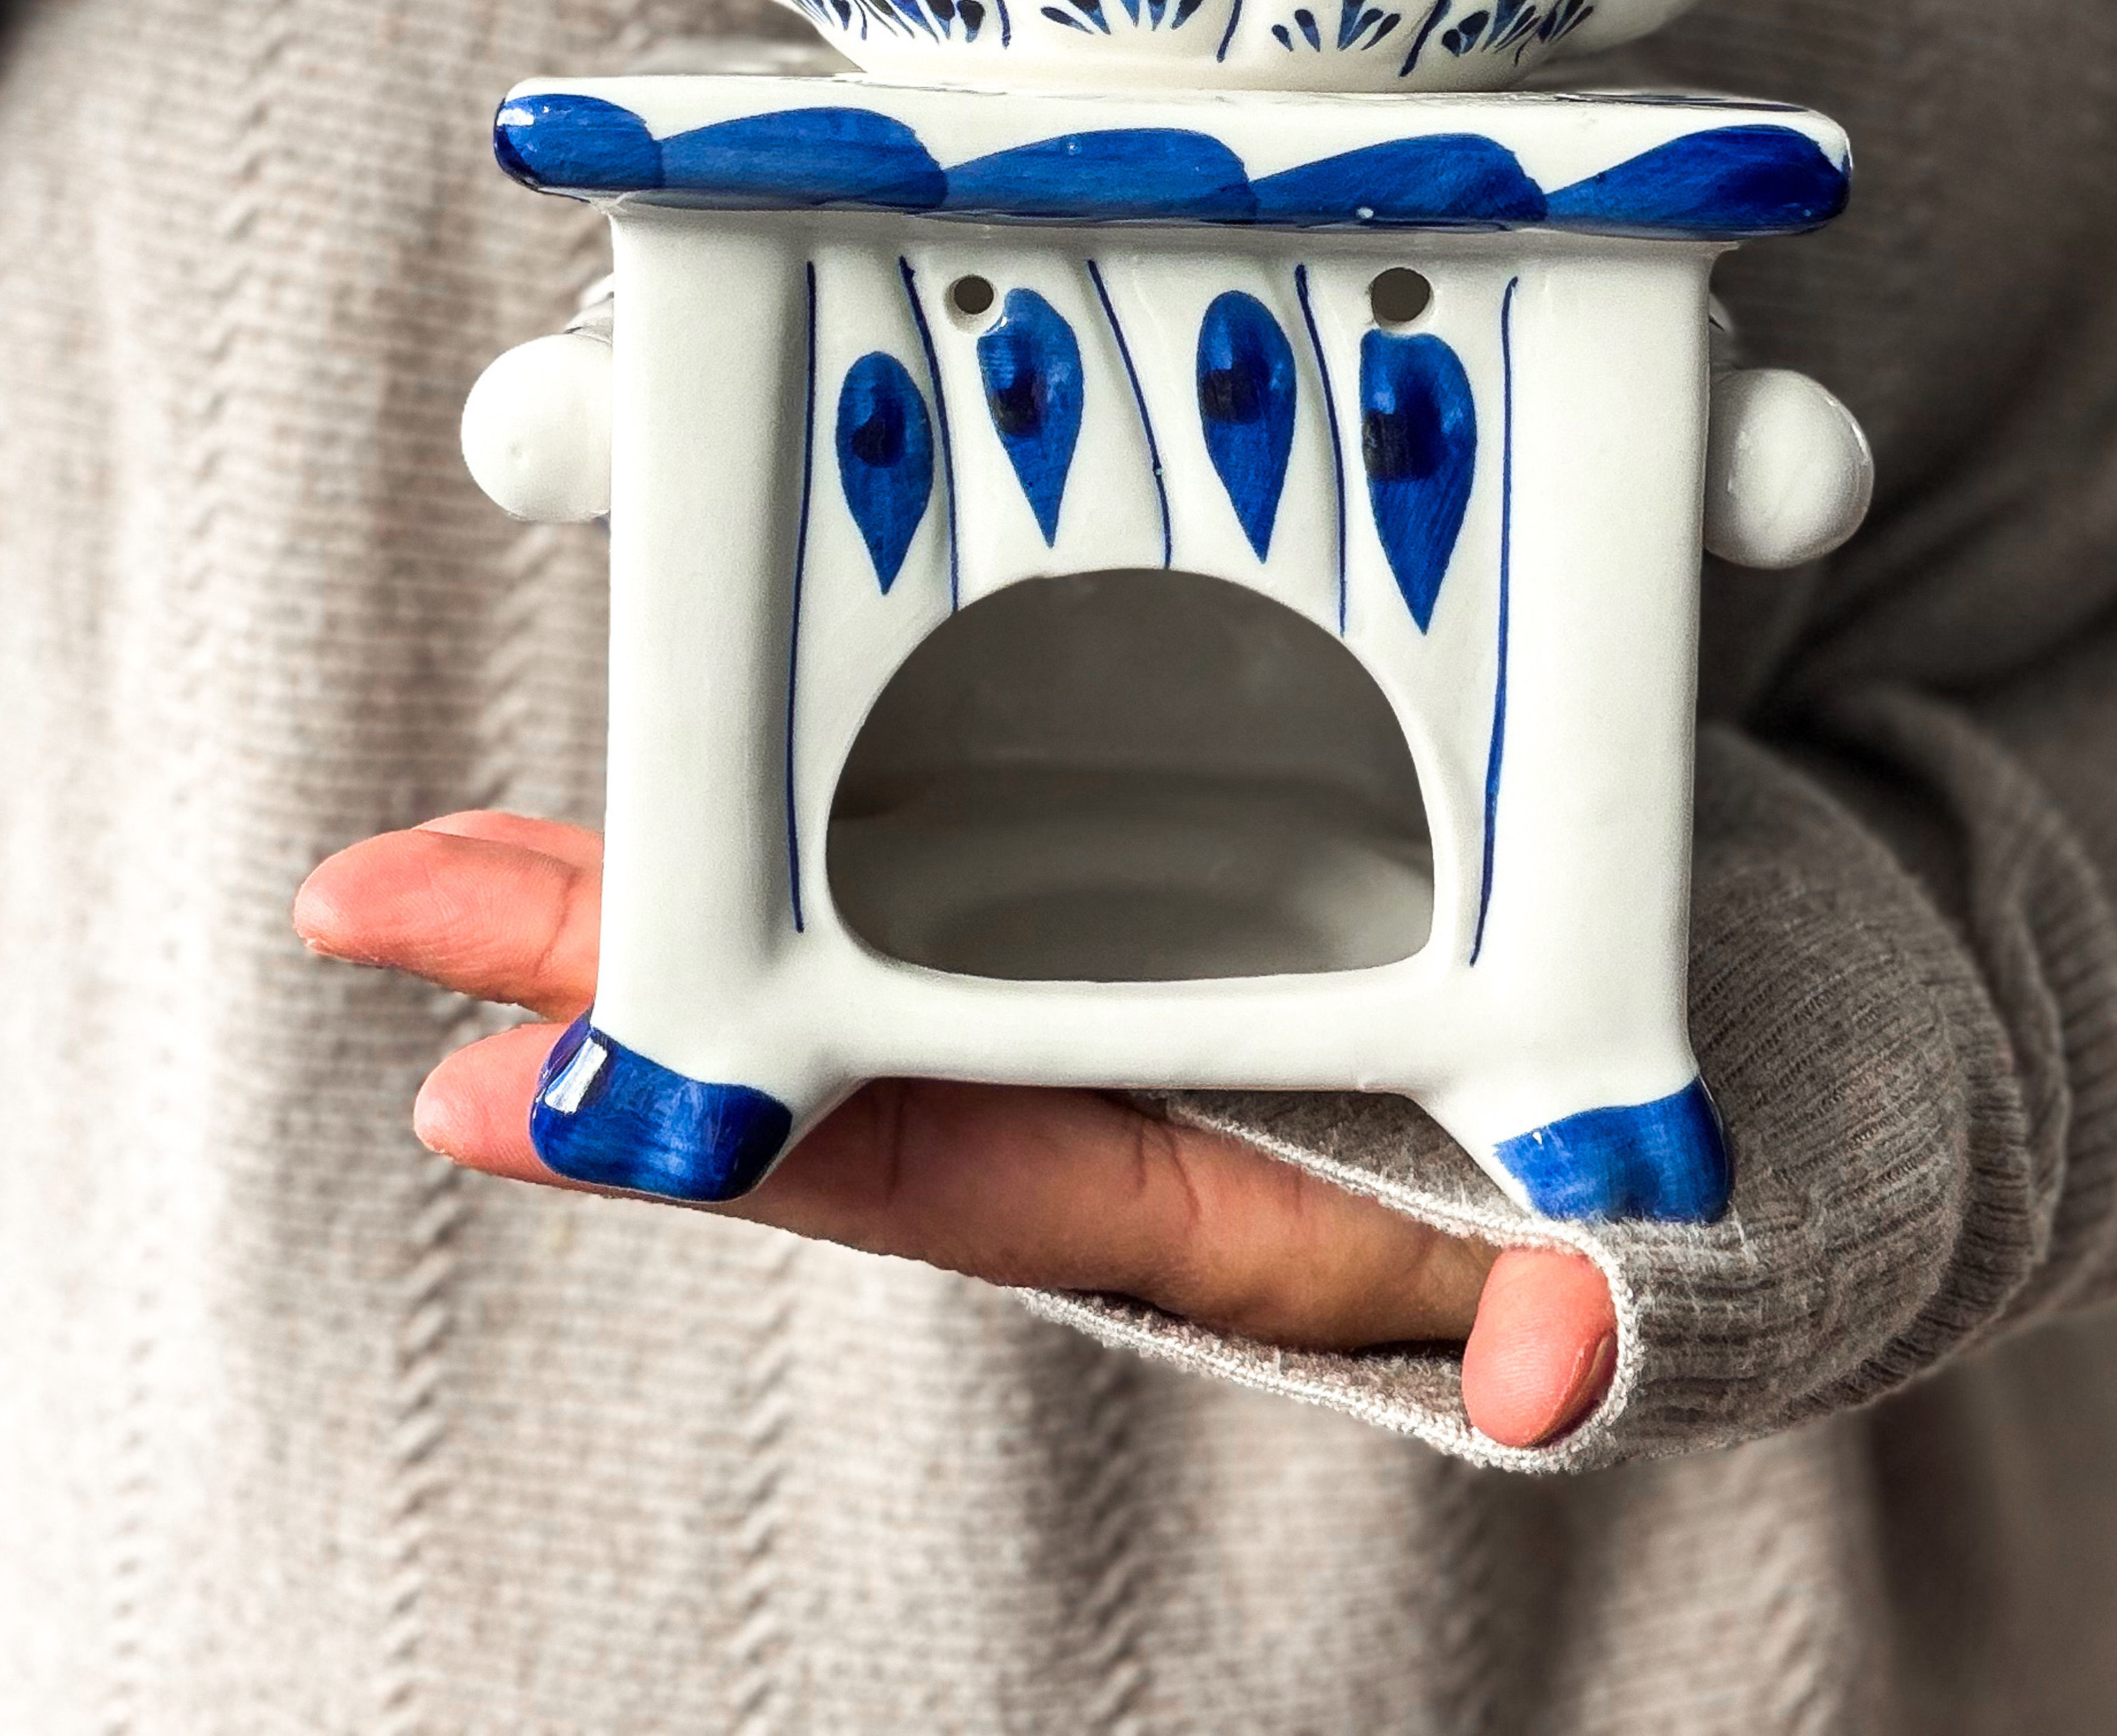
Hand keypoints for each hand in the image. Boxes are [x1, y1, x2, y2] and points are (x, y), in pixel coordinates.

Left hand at [296, 813, 1616, 1452]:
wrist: (1745, 1053)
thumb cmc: (1701, 1136)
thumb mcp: (1672, 1219)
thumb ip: (1610, 1297)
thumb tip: (1550, 1365)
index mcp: (1237, 1191)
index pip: (955, 1167)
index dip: (731, 1136)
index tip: (503, 1097)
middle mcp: (1144, 1108)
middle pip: (838, 1050)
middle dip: (606, 981)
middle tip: (371, 901)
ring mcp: (1140, 998)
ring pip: (861, 952)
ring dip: (654, 896)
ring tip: (436, 862)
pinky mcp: (1168, 886)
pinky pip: (959, 852)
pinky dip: (813, 796)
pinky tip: (686, 750)